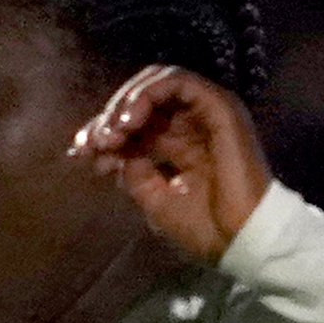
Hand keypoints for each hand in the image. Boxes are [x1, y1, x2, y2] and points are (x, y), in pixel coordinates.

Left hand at [70, 65, 268, 266]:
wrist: (243, 240)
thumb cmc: (207, 229)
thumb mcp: (155, 200)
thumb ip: (133, 172)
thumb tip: (111, 151)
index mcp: (180, 146)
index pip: (136, 124)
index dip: (104, 132)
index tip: (79, 152)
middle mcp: (192, 124)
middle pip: (142, 100)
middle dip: (110, 117)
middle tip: (93, 142)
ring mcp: (206, 112)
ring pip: (157, 83)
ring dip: (126, 102)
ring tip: (112, 132)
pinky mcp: (218, 106)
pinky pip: (177, 82)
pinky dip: (148, 95)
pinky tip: (130, 121)